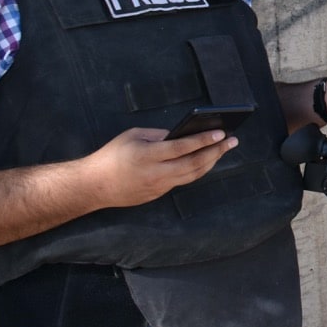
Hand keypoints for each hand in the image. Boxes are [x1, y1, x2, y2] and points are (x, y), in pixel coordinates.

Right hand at [81, 127, 236, 208]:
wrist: (94, 186)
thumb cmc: (111, 155)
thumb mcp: (133, 136)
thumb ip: (158, 135)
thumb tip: (182, 134)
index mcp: (147, 156)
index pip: (181, 148)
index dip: (203, 140)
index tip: (221, 132)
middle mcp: (155, 173)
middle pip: (193, 164)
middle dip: (216, 151)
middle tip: (233, 140)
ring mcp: (158, 187)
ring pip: (192, 175)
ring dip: (211, 162)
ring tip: (225, 149)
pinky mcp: (159, 194)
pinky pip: (183, 181)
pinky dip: (198, 170)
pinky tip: (207, 160)